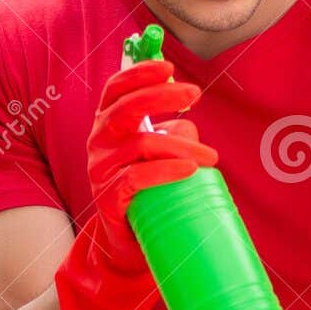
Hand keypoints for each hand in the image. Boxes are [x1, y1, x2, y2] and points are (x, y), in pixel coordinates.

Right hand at [55, 56, 218, 309]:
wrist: (128, 243)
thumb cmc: (148, 190)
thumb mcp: (158, 155)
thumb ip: (171, 133)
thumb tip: (189, 122)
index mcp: (108, 126)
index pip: (114, 90)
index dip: (138, 73)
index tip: (167, 66)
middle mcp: (99, 144)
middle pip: (124, 109)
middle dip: (160, 96)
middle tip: (194, 94)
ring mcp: (100, 172)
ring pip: (139, 145)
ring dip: (181, 146)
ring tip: (211, 160)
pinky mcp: (108, 200)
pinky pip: (136, 178)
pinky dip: (165, 171)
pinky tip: (189, 171)